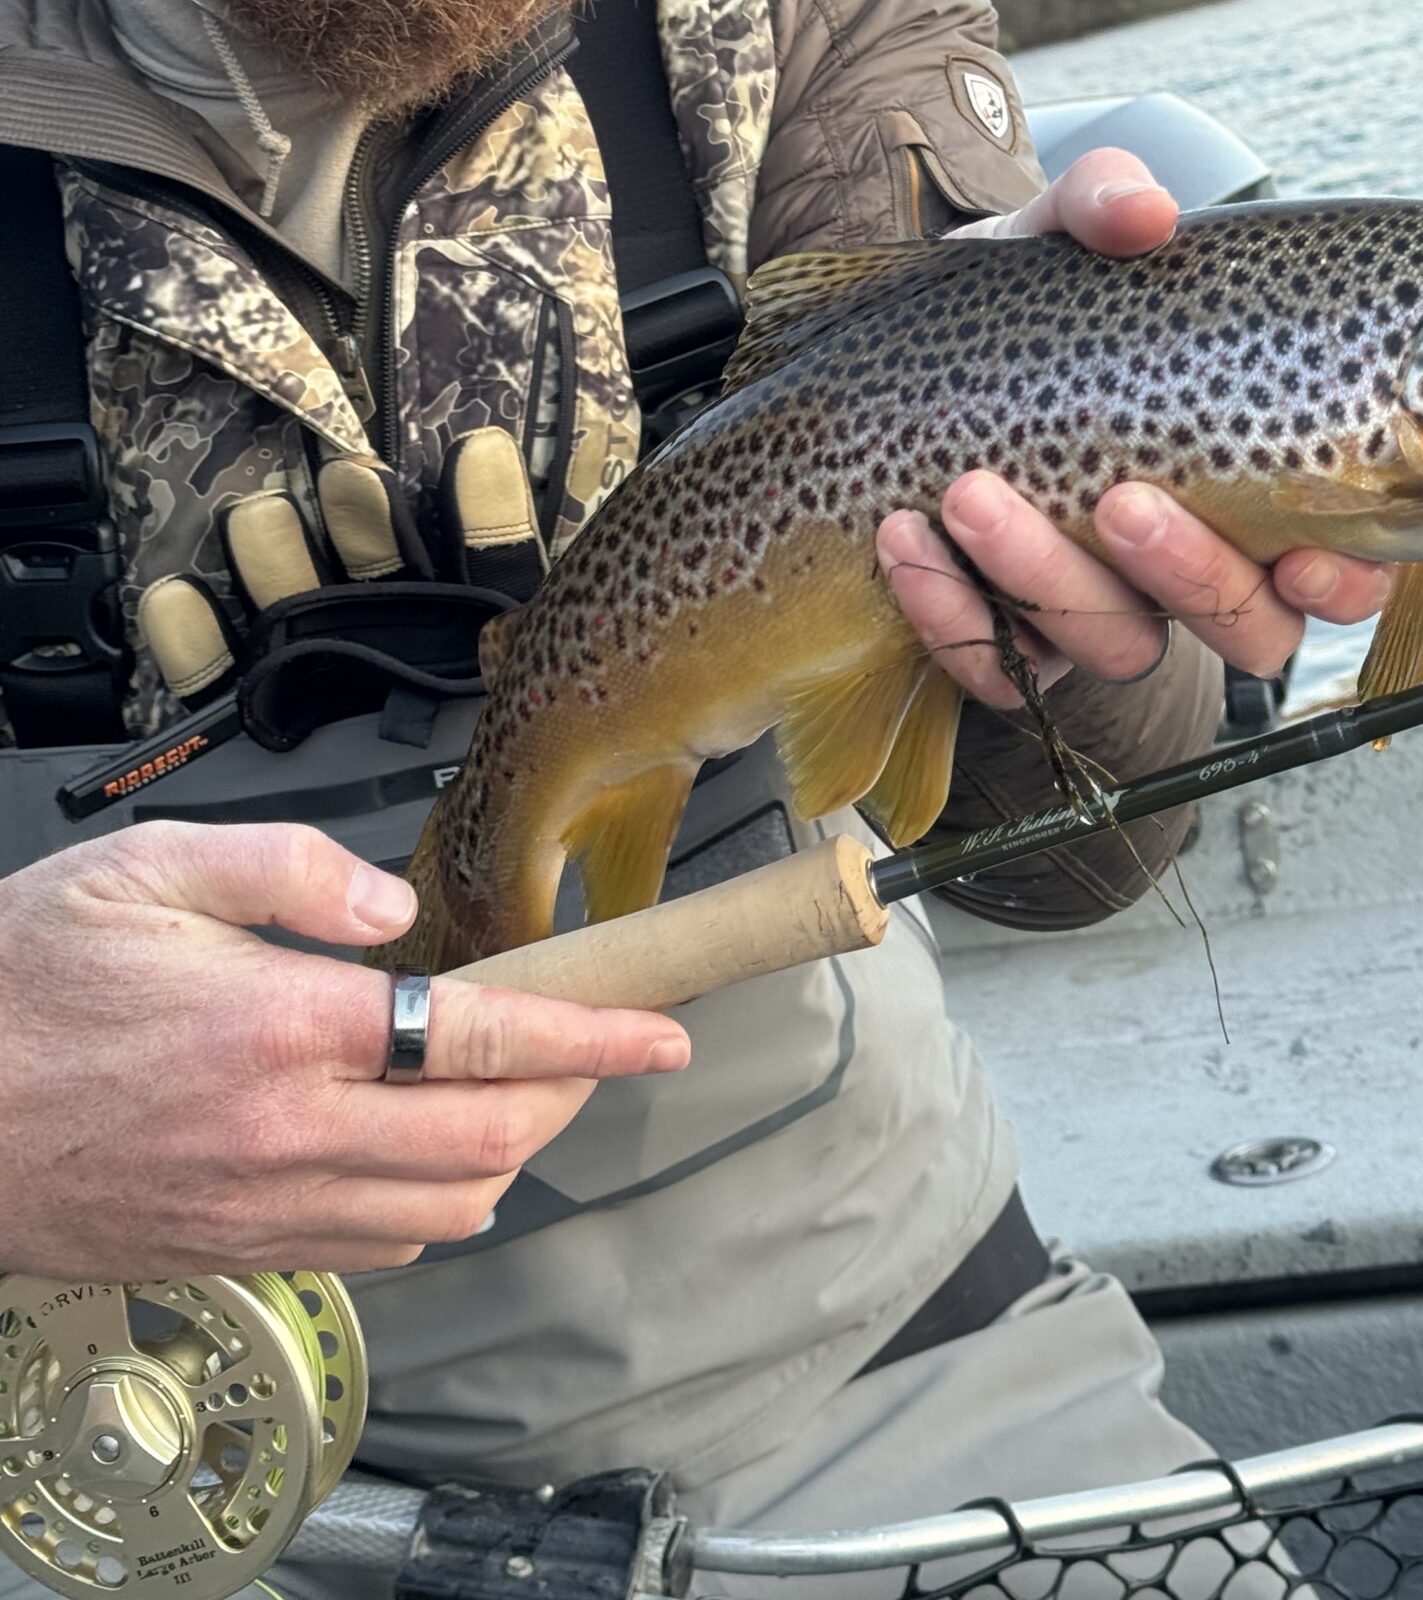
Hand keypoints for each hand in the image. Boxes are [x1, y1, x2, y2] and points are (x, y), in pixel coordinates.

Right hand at [0, 823, 689, 1278]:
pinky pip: (373, 1247)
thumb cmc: (24, 978)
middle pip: (490, 1140)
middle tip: (587, 1044)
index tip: (664, 1030)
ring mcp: (259, 1206)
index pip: (483, 1037)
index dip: (592, 1035)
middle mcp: (287, 1132)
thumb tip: (390, 904)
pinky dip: (430, 1203)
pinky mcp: (228, 1250)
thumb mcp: (149, 869)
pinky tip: (417, 1150)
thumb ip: (289, 868)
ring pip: (444, 1207)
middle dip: (567, 1093)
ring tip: (510, 1089)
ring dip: (505, 1152)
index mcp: (283, 1026)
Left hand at [877, 149, 1392, 707]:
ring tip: (968, 492)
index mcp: (1259, 481)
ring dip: (1046, 581)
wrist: (907, 343)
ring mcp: (1107, 611)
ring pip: (1117, 646)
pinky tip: (905, 539)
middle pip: (1247, 630)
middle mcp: (1199, 566)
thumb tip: (1145, 214)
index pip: (1345, 569)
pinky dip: (953, 616)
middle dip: (1189, 575)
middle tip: (1118, 499)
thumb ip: (1107, 203)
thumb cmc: (1032, 299)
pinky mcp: (1013, 640)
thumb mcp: (1063, 235)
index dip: (1344, 583)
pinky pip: (998, 669)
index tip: (1303, 558)